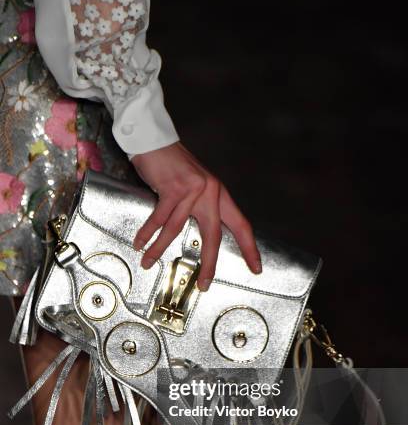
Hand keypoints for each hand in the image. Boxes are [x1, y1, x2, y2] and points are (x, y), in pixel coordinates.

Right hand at [131, 142, 261, 290]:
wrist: (154, 140)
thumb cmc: (173, 165)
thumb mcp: (195, 185)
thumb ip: (201, 207)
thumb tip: (200, 233)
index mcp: (219, 194)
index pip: (241, 224)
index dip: (249, 247)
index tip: (256, 267)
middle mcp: (210, 192)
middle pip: (213, 235)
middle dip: (209, 263)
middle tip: (205, 284)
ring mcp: (192, 190)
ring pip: (177, 229)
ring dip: (160, 248)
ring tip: (148, 261)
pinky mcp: (173, 189)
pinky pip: (159, 218)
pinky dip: (147, 233)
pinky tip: (140, 243)